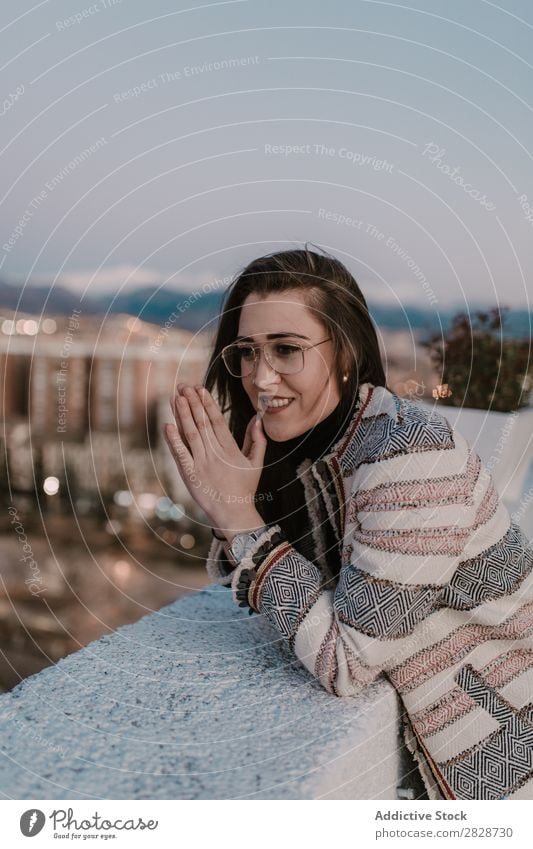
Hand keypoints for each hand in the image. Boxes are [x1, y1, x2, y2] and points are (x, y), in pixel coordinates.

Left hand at [163, 384, 267, 529]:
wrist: (233, 512)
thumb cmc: (245, 488)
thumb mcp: (256, 463)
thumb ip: (257, 440)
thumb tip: (258, 419)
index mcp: (230, 449)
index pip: (217, 421)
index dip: (208, 404)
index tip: (201, 388)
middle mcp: (215, 454)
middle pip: (202, 423)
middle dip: (192, 403)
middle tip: (184, 386)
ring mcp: (202, 464)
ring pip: (190, 434)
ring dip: (182, 414)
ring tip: (176, 397)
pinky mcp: (190, 475)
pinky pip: (180, 454)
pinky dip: (174, 440)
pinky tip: (168, 425)